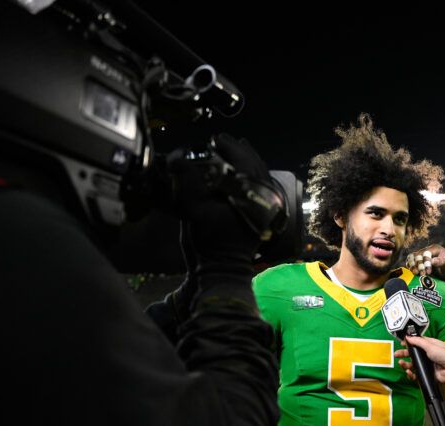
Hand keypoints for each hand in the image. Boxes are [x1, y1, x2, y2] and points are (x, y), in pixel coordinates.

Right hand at [167, 133, 283, 268]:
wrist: (222, 268)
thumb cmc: (209, 241)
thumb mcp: (194, 210)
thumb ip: (187, 181)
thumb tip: (177, 158)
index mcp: (253, 195)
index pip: (244, 162)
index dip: (229, 148)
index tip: (214, 138)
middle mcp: (265, 199)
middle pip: (255, 166)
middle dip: (238, 151)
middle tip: (221, 140)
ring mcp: (267, 208)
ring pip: (260, 176)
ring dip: (245, 161)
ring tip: (231, 149)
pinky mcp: (263, 215)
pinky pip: (260, 188)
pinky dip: (250, 176)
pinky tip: (238, 172)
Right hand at [394, 335, 444, 383]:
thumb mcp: (430, 345)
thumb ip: (418, 341)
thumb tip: (408, 336)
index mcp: (429, 345)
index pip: (416, 343)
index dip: (409, 343)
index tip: (402, 343)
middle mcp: (428, 354)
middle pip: (413, 354)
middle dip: (404, 354)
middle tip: (397, 354)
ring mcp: (427, 364)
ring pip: (413, 364)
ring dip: (406, 364)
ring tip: (402, 363)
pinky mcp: (427, 373)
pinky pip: (416, 374)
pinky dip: (411, 373)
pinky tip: (409, 371)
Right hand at [406, 244, 444, 280]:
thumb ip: (441, 262)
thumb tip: (432, 261)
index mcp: (435, 248)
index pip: (427, 253)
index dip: (426, 262)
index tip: (428, 272)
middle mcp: (426, 249)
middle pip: (418, 255)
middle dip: (419, 265)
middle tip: (421, 274)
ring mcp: (421, 254)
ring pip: (412, 257)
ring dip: (412, 265)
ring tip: (415, 273)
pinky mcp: (418, 260)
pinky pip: (410, 261)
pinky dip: (410, 265)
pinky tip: (411, 271)